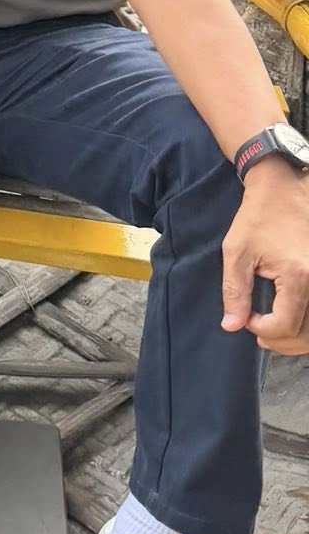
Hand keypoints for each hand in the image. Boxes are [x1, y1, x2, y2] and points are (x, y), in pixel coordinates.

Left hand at [221, 163, 308, 353]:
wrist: (282, 190)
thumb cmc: (257, 217)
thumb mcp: (237, 252)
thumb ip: (234, 291)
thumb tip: (232, 326)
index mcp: (299, 275)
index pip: (286, 325)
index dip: (263, 330)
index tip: (246, 320)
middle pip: (308, 334)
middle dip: (280, 342)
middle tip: (258, 334)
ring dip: (296, 338)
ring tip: (272, 331)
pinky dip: (306, 324)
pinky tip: (289, 320)